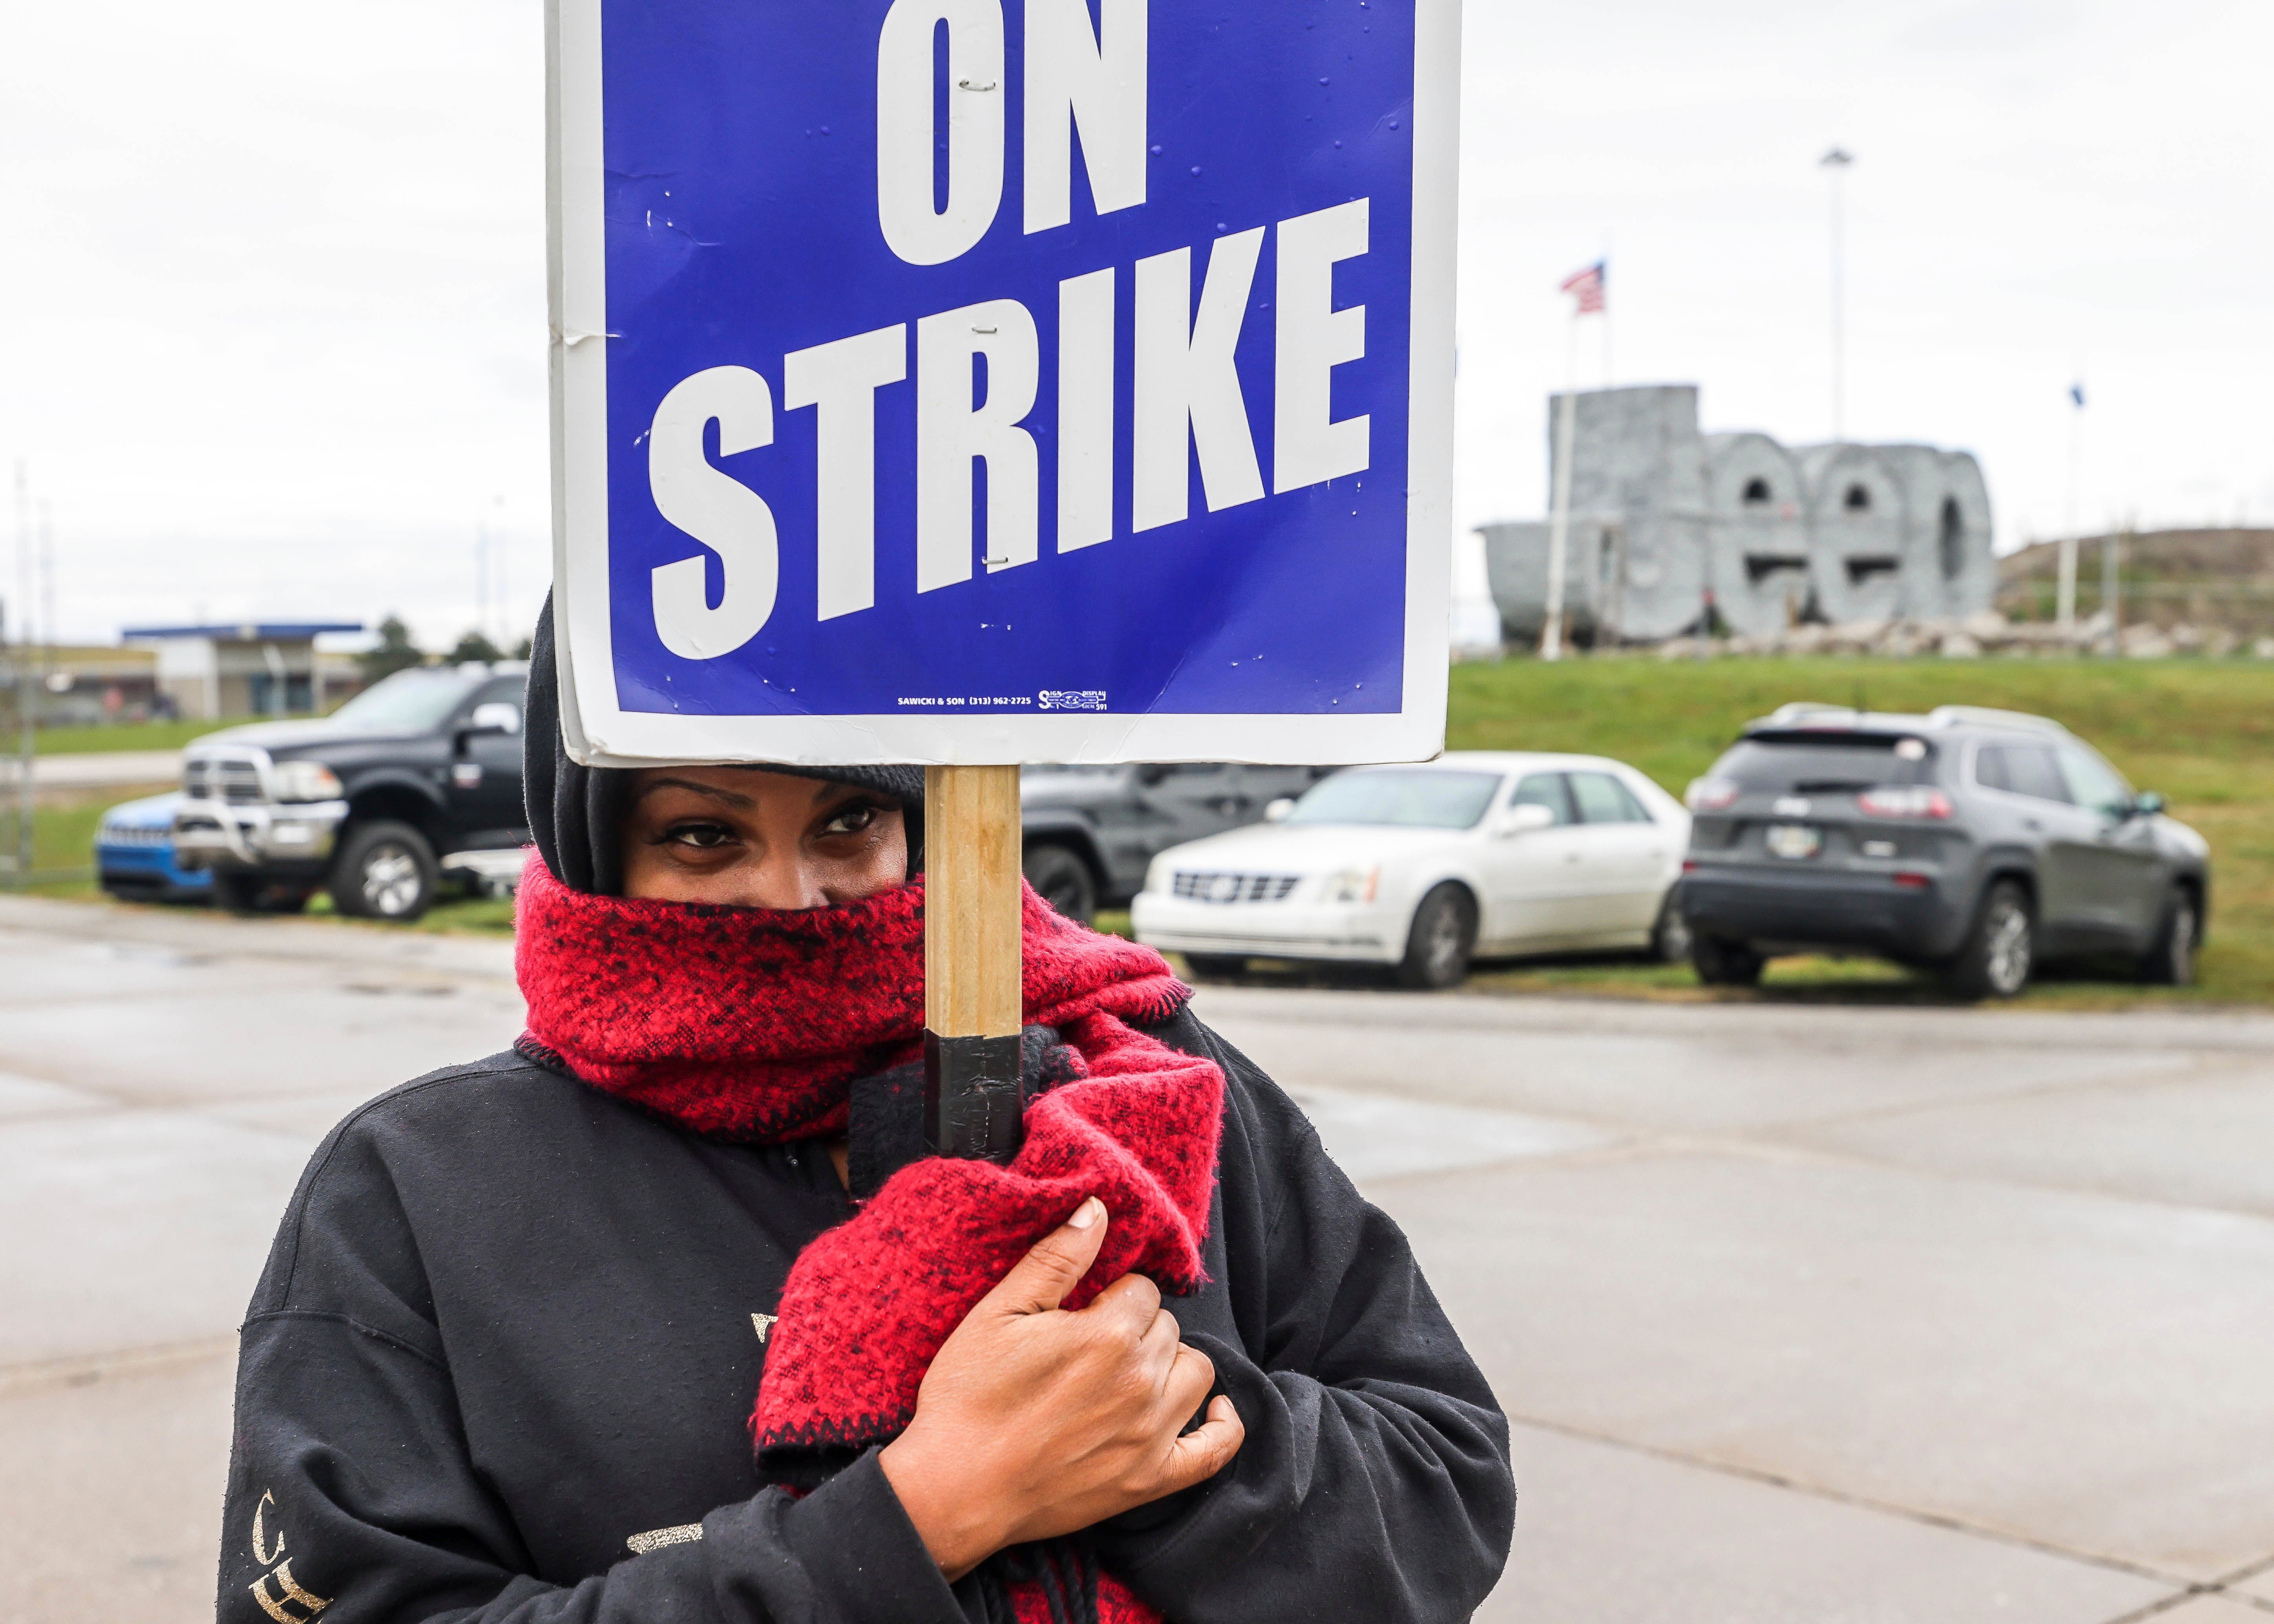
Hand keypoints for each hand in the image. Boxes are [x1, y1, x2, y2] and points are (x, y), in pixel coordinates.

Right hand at [878, 1198, 1244, 1579]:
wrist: (954, 1488)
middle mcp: (1140, 1383)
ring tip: (1131, 1372)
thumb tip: (1098, 1208)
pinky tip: (1216, 1409)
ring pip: (1197, 1373)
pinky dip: (1224, 1427)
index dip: (1112, 1297)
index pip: (1143, 1290)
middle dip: (1138, 1327)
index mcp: (1107, 1336)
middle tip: (1093, 1346)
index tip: (1083, 1314)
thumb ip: (1055, 1258)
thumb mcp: (999, 1314)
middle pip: (1168, 1328)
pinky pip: (1216, 1450)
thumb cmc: (967, 1397)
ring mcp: (1150, 1436)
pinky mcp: (1150, 1481)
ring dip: (1171, 1364)